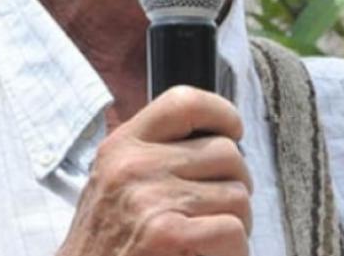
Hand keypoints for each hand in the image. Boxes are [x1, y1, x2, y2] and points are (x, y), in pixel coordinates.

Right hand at [57, 86, 251, 255]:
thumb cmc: (105, 243)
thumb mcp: (114, 183)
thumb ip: (152, 156)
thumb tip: (216, 141)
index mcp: (121, 147)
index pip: (184, 102)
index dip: (222, 114)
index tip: (233, 132)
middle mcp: (133, 166)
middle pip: (226, 154)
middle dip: (235, 185)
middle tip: (216, 212)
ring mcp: (150, 199)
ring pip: (238, 196)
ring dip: (235, 225)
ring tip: (206, 240)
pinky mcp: (167, 234)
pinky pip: (233, 230)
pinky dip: (232, 251)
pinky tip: (205, 255)